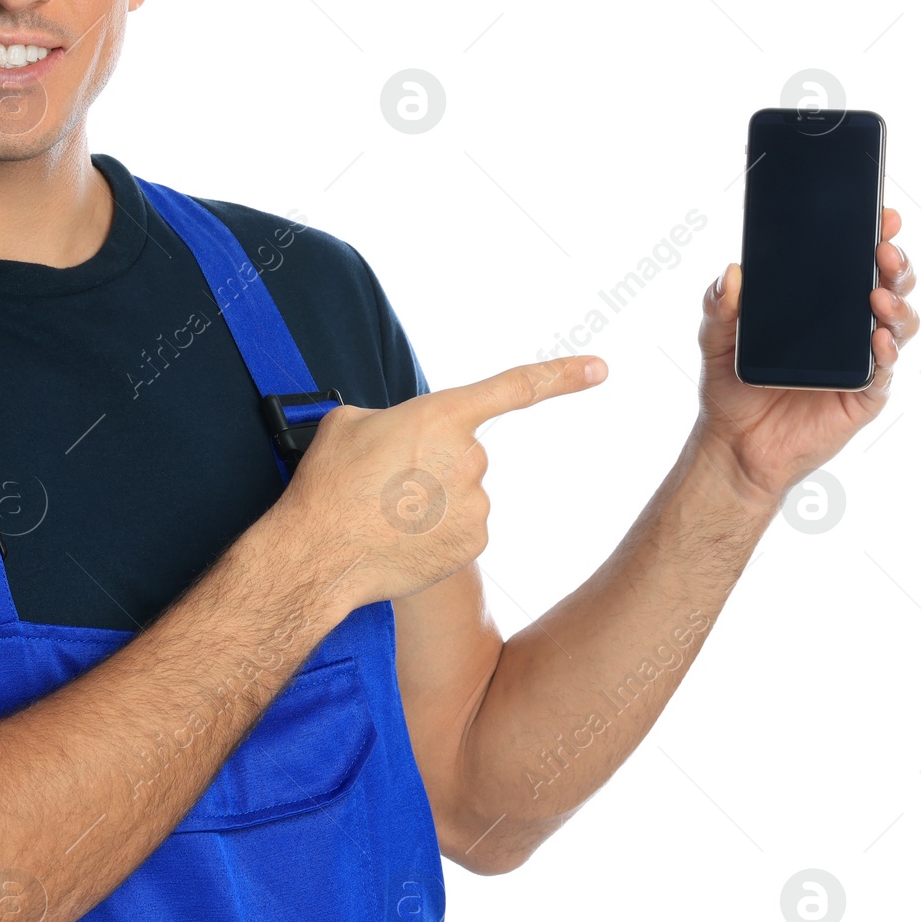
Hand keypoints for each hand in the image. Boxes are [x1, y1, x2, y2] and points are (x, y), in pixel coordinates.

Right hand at [268, 355, 606, 609]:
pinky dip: (437, 531)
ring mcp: (476, 503)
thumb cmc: (329, 487)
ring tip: (385, 512)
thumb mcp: (347, 424)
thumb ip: (388, 418)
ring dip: (432, 499)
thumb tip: (397, 434)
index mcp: (442, 417)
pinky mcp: (474, 541)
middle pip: (464, 452)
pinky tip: (401, 536)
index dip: (562, 375)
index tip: (599, 368)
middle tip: (386, 482)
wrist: (321, 553)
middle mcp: (469, 458)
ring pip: (462, 493)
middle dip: (432, 464)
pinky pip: (463, 527)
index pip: (516, 387)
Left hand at [692, 208, 918, 506]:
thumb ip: (719, 307)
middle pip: (889, 284)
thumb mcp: (716, 340)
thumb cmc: (730, 387)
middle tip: (883, 248)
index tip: (881, 215)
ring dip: (897, 303)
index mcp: (819, 304)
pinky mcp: (863, 394)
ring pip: (899, 323)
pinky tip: (878, 338)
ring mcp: (860, 359)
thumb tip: (732, 272)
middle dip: (894, 262)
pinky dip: (886, 351)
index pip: (854, 263)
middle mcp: (847, 326)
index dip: (873, 237)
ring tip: (878, 293)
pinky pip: (884, 369)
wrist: (733, 444)